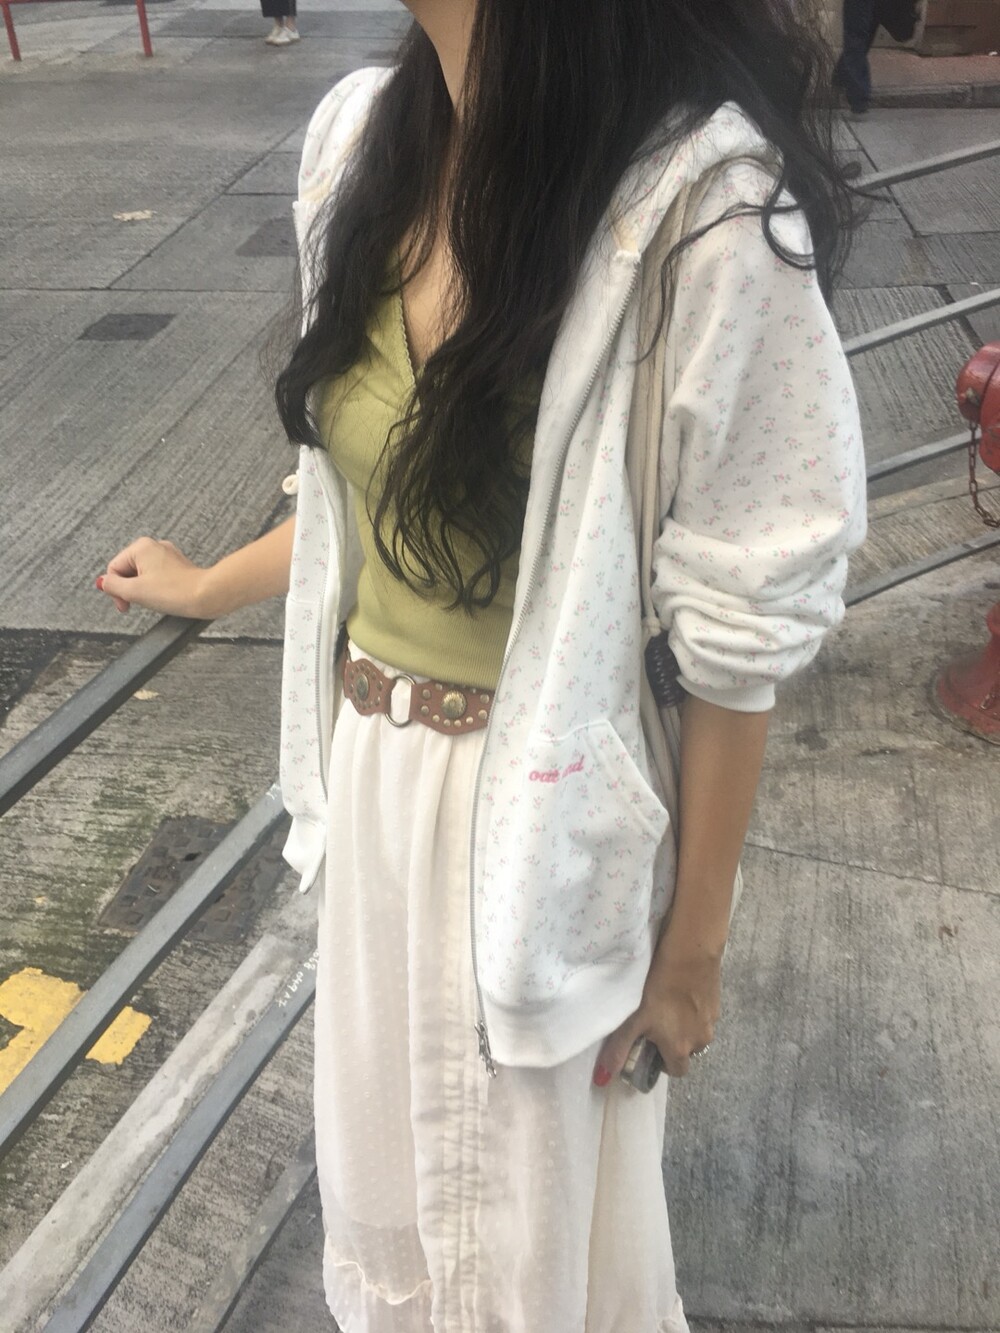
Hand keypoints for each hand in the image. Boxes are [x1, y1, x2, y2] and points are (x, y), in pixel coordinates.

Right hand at [96, 537, 208, 617]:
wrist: (207, 595)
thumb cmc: (175, 592)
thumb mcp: (135, 591)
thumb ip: (113, 585)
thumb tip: (102, 582)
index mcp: (141, 546)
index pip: (114, 568)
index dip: (116, 590)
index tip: (125, 605)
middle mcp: (155, 546)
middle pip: (128, 570)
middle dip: (130, 589)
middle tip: (139, 603)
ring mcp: (168, 555)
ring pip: (142, 574)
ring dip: (143, 589)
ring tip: (155, 599)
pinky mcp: (178, 566)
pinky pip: (157, 576)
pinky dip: (156, 588)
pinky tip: (164, 596)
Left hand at [593, 935, 721, 1086]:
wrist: (690, 955)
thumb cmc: (658, 989)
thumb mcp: (634, 1020)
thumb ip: (619, 1050)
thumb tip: (602, 1081)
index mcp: (681, 1049)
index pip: (676, 1071)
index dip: (663, 1063)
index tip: (652, 1046)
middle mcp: (701, 1041)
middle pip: (688, 1052)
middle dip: (675, 1044)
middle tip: (658, 1022)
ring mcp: (712, 1021)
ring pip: (697, 1033)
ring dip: (685, 1026)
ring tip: (669, 1004)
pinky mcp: (717, 1003)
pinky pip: (704, 1015)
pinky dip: (694, 1009)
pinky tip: (681, 992)